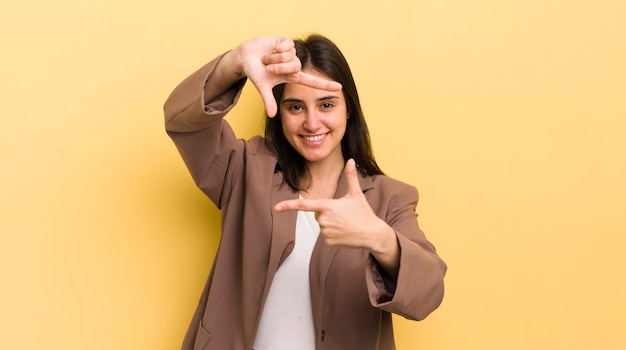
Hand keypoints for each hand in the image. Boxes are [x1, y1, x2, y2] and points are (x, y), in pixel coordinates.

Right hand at [234, 36, 341, 116]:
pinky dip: (276, 48)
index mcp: (292, 76)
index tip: (339, 88)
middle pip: (296, 66)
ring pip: (290, 55)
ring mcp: (291, 52)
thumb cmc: (255, 72)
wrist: (245, 57)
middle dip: (279, 67)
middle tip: (268, 67)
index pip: (312, 82)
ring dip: (274, 58)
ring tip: (266, 58)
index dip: (325, 85)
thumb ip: (268, 101)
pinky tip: (270, 48)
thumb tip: (272, 115)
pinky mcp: (286, 41)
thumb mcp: (262, 87)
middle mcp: (294, 64)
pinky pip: (286, 45)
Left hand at [274, 159, 396, 253]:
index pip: (304, 206)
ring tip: (346, 223)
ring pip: (322, 224)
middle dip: (328, 212)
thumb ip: (350, 176)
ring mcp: (325, 232)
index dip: (288, 206)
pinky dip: (333, 233)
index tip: (276, 207)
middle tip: (344, 214)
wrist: (372, 234)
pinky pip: (325, 235)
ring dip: (331, 223)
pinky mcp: (328, 242)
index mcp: (328, 206)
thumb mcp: (356, 194)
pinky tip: (345, 232)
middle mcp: (324, 220)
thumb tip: (351, 160)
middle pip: (318, 214)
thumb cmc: (364, 212)